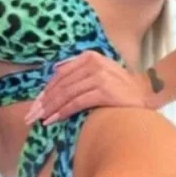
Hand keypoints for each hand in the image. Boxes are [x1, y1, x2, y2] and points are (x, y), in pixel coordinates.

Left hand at [24, 50, 155, 125]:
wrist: (145, 94)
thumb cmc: (119, 87)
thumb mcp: (99, 72)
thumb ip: (79, 72)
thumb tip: (53, 73)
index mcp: (89, 57)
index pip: (61, 74)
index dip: (46, 90)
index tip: (35, 104)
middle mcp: (93, 64)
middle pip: (61, 85)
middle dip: (44, 102)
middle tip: (30, 115)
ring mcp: (99, 77)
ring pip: (66, 94)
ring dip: (50, 109)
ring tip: (39, 119)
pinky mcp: (103, 91)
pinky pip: (76, 102)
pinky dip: (62, 112)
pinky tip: (52, 120)